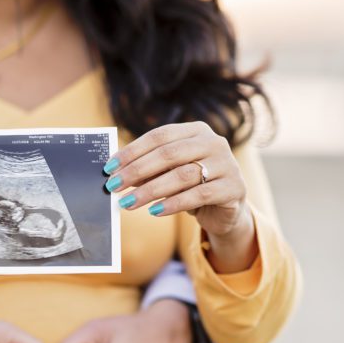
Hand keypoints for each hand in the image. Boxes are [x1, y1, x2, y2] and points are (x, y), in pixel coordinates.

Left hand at [104, 121, 257, 271]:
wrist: (225, 209)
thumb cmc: (192, 187)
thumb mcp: (169, 174)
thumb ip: (148, 170)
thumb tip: (116, 173)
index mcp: (196, 131)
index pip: (159, 136)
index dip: (132, 151)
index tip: (109, 168)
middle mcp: (214, 142)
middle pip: (169, 154)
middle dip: (137, 171)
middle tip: (114, 186)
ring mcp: (227, 163)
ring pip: (182, 175)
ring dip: (150, 190)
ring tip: (128, 203)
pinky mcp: (234, 187)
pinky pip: (199, 195)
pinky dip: (173, 204)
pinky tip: (154, 211)